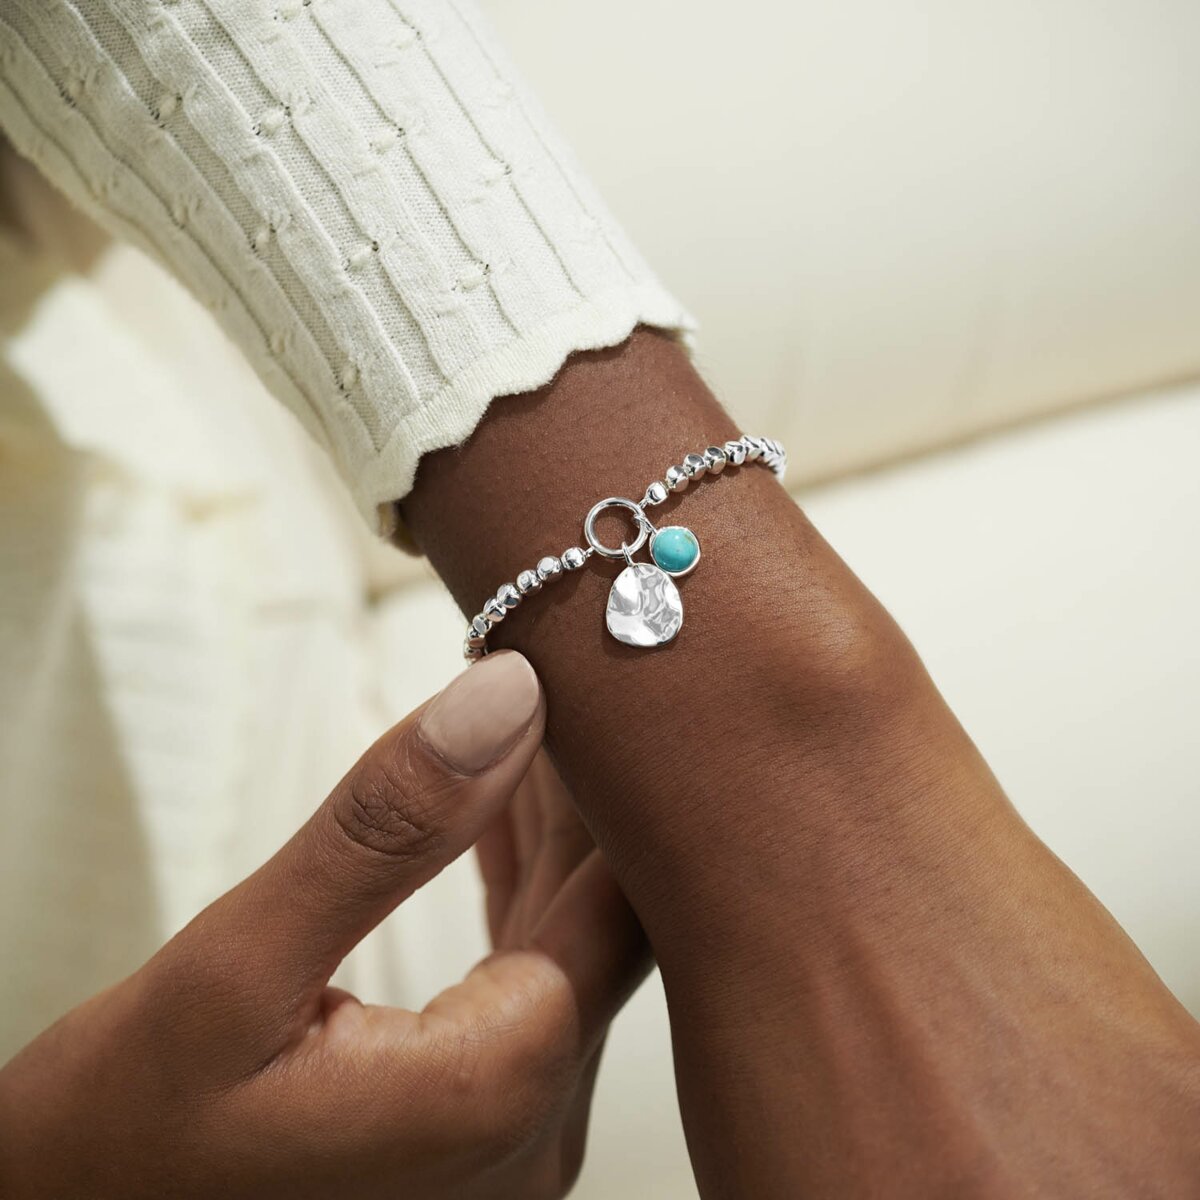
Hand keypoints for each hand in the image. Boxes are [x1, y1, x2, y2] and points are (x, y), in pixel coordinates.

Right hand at [0, 651, 646, 1198]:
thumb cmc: (119, 1135)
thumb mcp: (234, 967)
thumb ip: (385, 831)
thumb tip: (511, 696)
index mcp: (502, 1089)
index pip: (628, 897)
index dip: (623, 775)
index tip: (593, 669)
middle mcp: (537, 1130)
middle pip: (610, 920)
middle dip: (589, 791)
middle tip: (560, 669)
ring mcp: (511, 1137)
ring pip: (573, 944)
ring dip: (552, 832)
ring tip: (531, 715)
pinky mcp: (474, 1122)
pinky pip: (527, 980)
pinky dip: (517, 889)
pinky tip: (500, 809)